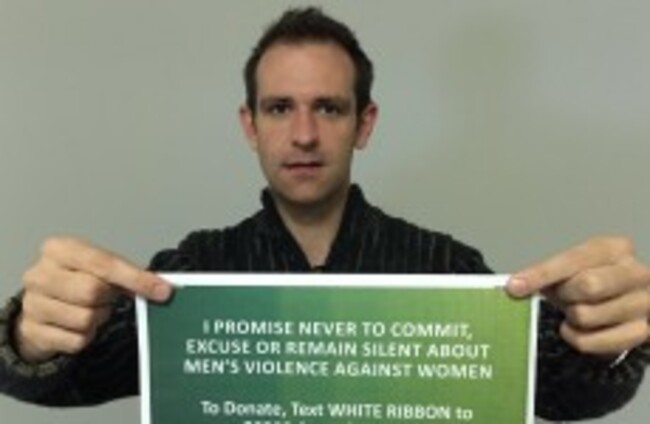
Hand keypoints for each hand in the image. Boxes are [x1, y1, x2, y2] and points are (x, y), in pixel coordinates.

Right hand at [16, 236, 171, 362]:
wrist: (39, 304)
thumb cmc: (77, 279)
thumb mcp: (98, 267)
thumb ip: (127, 274)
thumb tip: (162, 288)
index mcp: (59, 249)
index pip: (104, 264)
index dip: (136, 279)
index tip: (162, 291)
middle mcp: (38, 274)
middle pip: (92, 292)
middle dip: (108, 299)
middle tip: (106, 298)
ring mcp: (31, 304)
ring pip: (84, 319)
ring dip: (97, 319)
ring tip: (91, 311)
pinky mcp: (31, 331)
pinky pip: (76, 341)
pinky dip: (86, 337)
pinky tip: (79, 326)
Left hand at [507, 236, 649, 355]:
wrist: (620, 302)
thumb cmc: (588, 279)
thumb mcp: (570, 268)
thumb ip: (546, 274)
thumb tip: (515, 286)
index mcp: (615, 248)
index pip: (573, 260)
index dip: (541, 274)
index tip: (514, 286)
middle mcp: (636, 273)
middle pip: (588, 286)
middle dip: (564, 295)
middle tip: (562, 296)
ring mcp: (643, 304)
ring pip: (587, 316)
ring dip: (570, 317)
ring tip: (574, 310)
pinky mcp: (642, 333)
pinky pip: (593, 342)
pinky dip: (576, 338)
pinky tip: (576, 329)